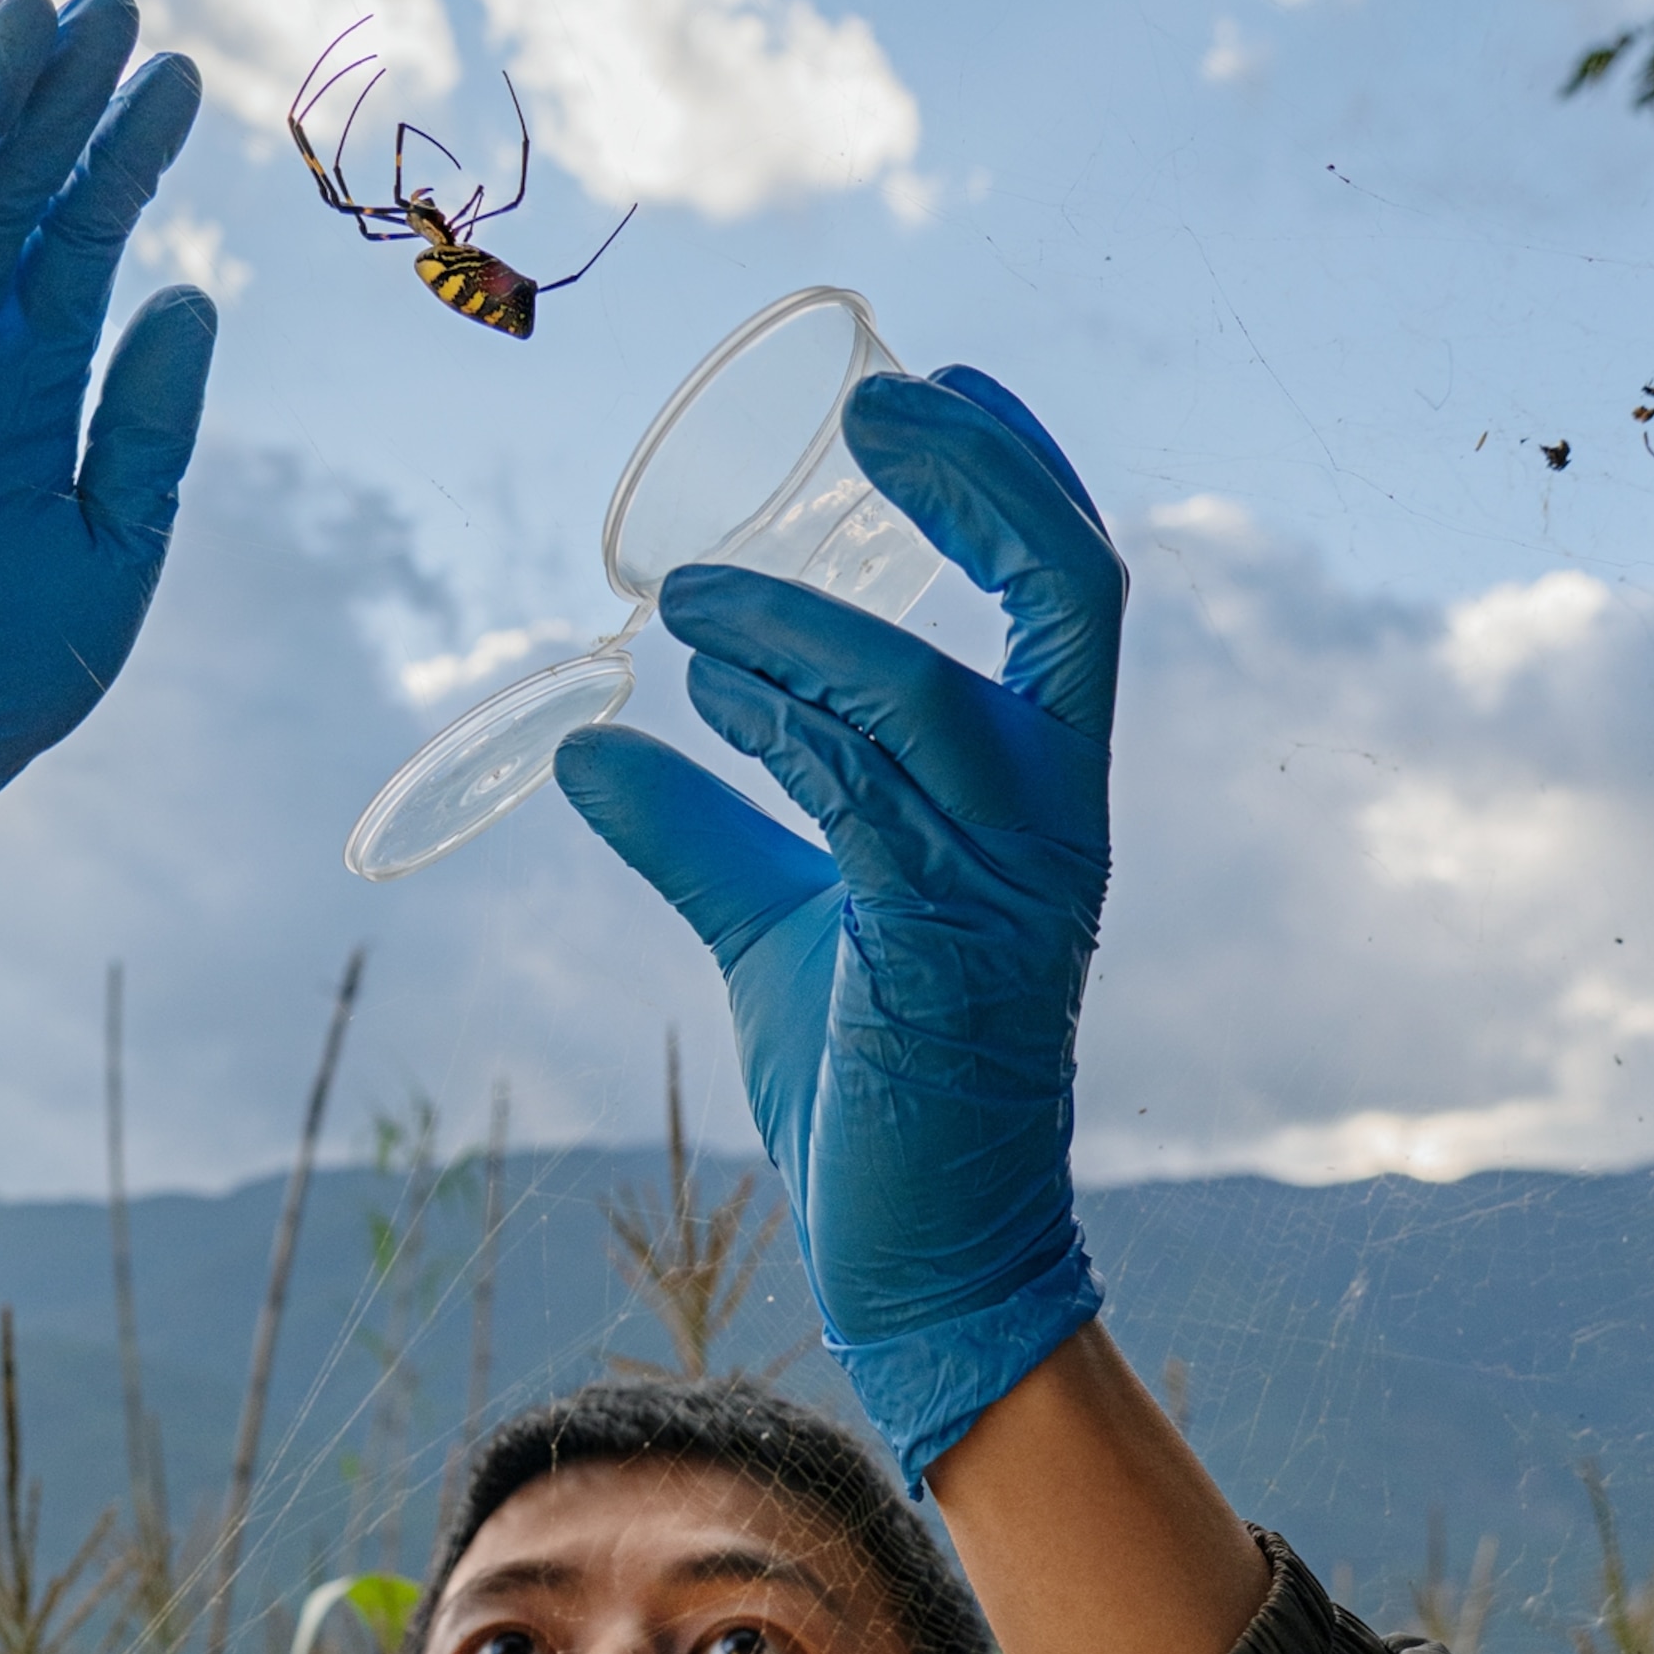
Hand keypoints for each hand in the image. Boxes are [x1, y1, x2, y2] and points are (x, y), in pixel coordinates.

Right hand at [0, 0, 217, 861]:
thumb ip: (149, 426)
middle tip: (106, 0)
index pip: (77, 231)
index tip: (175, 73)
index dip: (121, 150)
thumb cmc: (0, 675)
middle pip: (2, 189)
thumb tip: (189, 291)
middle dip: (51, 93)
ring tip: (28, 24)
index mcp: (28, 378)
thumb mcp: (111, 547)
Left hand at [555, 368, 1125, 1487]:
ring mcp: (1012, 886)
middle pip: (1069, 596)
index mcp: (1040, 798)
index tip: (921, 393)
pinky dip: (781, 724)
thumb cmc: (879, 1086)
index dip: (1014, 478)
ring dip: (796, 622)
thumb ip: (698, 827)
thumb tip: (582, 747)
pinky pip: (866, 799)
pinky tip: (701, 692)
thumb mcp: (776, 927)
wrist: (930, 1260)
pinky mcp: (943, 955)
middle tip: (874, 407)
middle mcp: (1053, 822)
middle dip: (981, 481)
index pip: (1070, 598)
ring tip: (681, 592)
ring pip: (929, 694)